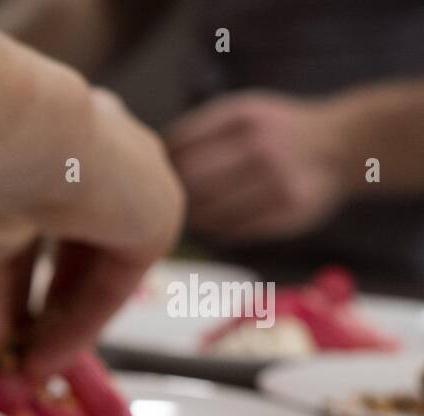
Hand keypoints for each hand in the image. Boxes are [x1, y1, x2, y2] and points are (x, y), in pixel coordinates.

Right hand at [0, 88, 183, 378]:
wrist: (9, 136)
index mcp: (67, 149)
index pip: (55, 232)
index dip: (29, 289)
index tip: (7, 334)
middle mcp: (110, 162)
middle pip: (84, 260)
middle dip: (50, 317)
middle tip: (19, 362)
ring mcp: (141, 187)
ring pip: (103, 275)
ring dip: (64, 330)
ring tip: (28, 371)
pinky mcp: (158, 216)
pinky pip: (117, 285)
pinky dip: (82, 326)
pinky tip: (44, 356)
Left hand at [166, 91, 346, 241]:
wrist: (342, 145)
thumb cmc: (275, 132)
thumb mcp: (242, 113)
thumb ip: (199, 133)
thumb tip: (146, 164)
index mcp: (242, 116)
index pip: (177, 146)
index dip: (161, 166)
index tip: (158, 175)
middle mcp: (260, 145)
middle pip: (189, 181)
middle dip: (172, 196)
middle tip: (168, 203)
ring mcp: (276, 179)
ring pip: (207, 211)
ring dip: (191, 218)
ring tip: (191, 214)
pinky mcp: (288, 211)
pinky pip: (232, 230)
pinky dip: (215, 230)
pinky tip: (215, 223)